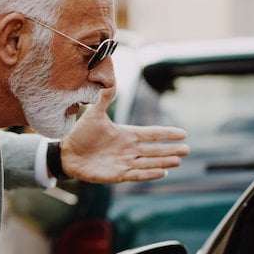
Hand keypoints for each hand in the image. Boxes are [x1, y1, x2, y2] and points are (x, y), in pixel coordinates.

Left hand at [60, 90, 188, 182]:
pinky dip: (149, 174)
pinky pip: (137, 174)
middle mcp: (128, 149)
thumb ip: (104, 98)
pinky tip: (162, 172)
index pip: (151, 133)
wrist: (67, 152)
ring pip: (148, 162)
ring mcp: (124, 162)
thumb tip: (108, 78)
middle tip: (187, 150)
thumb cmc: (80, 133)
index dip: (166, 134)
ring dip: (163, 162)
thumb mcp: (94, 113)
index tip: (183, 134)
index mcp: (126, 134)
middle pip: (154, 150)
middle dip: (170, 150)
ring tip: (178, 161)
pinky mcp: (117, 175)